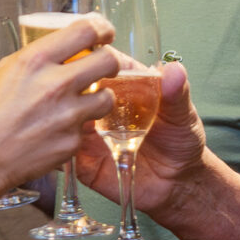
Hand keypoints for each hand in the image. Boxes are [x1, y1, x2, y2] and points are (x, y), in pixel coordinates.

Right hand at [0, 18, 120, 200]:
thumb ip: (30, 62)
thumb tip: (50, 55)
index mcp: (34, 61)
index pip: (86, 31)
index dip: (101, 29)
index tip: (104, 33)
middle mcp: (56, 84)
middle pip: (109, 61)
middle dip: (110, 62)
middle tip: (104, 66)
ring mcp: (67, 116)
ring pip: (107, 98)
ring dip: (99, 98)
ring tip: (84, 102)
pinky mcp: (71, 142)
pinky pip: (85, 130)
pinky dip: (75, 129)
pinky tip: (55, 132)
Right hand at [71, 60, 200, 212]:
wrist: (175, 184)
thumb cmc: (180, 142)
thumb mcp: (182, 115)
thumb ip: (177, 93)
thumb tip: (175, 70)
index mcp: (125, 85)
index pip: (101, 61)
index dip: (91, 55)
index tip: (84, 55)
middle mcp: (101, 104)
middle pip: (75, 84)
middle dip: (67, 82)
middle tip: (72, 90)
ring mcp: (88, 129)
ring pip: (63, 113)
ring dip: (60, 113)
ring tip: (71, 119)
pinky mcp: (81, 156)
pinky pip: (61, 147)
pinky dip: (57, 144)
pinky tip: (61, 142)